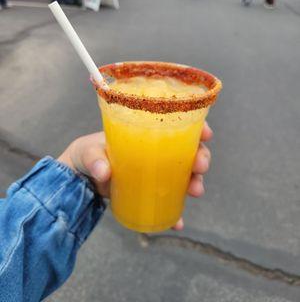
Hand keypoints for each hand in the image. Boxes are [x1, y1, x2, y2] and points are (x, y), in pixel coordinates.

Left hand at [58, 122, 212, 229]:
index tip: (206, 133)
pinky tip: (178, 223)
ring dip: (195, 182)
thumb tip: (103, 172)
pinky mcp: (151, 192)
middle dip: (201, 157)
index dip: (197, 127)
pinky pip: (170, 202)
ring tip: (195, 191)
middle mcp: (157, 152)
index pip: (177, 125)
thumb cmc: (89, 153)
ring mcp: (156, 173)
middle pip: (189, 151)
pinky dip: (176, 213)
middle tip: (200, 166)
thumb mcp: (88, 151)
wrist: (82, 177)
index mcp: (146, 133)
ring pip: (185, 176)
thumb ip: (93, 158)